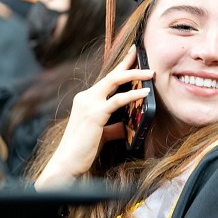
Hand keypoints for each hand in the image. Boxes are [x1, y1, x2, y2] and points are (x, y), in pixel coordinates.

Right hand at [35, 45, 153, 188]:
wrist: (66, 164)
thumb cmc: (83, 150)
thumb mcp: (101, 133)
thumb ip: (113, 126)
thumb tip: (127, 124)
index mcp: (86, 99)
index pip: (106, 78)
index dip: (121, 65)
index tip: (133, 53)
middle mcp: (85, 97)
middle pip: (111, 75)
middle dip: (129, 63)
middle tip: (142, 53)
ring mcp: (88, 104)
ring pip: (114, 82)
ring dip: (135, 75)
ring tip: (151, 73)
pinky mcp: (94, 114)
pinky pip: (117, 100)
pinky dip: (133, 94)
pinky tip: (145, 91)